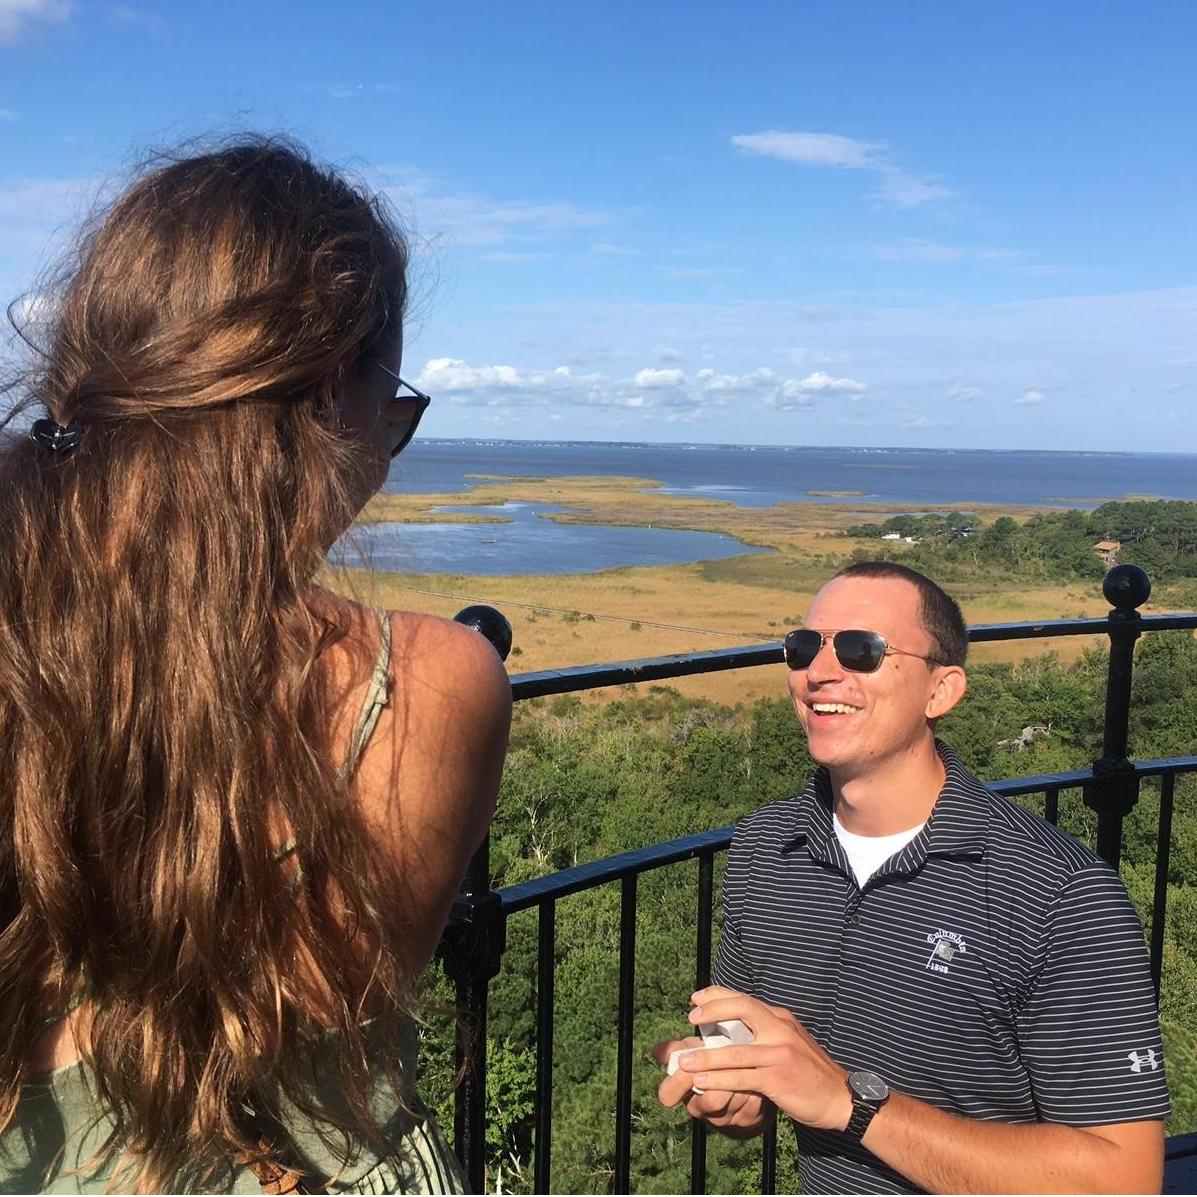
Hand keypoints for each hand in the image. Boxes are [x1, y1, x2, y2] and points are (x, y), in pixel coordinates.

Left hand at [671, 986, 851, 1132]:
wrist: (841, 1098)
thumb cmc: (811, 1072)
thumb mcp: (790, 1042)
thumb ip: (767, 1033)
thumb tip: (736, 1029)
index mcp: (781, 1018)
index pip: (745, 999)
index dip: (718, 996)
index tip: (697, 999)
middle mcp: (780, 1029)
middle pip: (741, 1009)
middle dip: (712, 1010)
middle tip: (691, 1018)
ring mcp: (779, 1054)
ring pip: (734, 1051)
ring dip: (705, 1056)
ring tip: (684, 1061)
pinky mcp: (777, 1078)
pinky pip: (741, 1078)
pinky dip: (718, 1080)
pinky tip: (701, 1083)